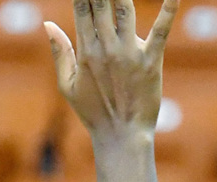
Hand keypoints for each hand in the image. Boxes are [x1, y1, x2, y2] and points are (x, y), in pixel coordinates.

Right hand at [46, 0, 177, 143]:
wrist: (120, 133)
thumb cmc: (92, 111)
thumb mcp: (67, 84)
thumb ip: (59, 53)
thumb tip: (48, 25)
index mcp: (85, 53)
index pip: (81, 12)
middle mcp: (106, 49)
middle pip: (102, 6)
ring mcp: (129, 53)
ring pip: (125, 11)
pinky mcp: (151, 60)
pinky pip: (161, 30)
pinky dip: (168, 10)